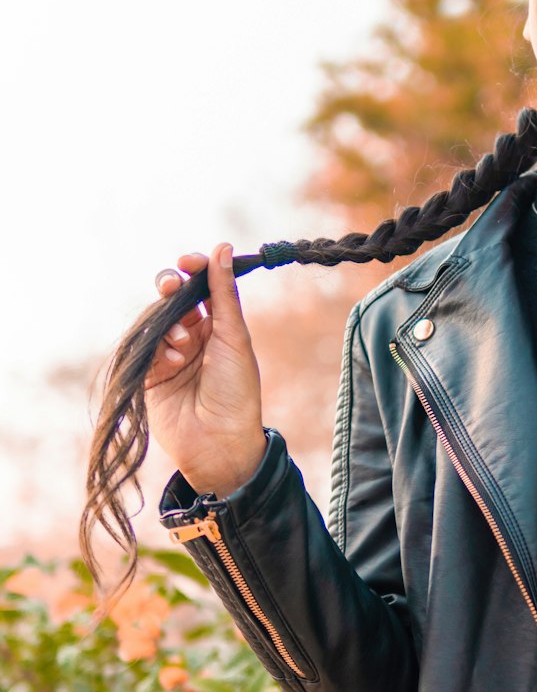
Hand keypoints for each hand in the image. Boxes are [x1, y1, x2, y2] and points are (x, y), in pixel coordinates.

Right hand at [146, 243, 266, 496]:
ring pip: (156, 322)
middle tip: (171, 286)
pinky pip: (143, 351)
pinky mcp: (150, 377)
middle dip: (169, 288)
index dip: (193, 271)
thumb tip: (221, 248)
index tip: (190, 261)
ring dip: (168, 326)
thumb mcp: (233, 337)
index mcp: (217, 327)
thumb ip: (222, 294)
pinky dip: (157, 350)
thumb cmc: (237, 391)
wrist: (220, 443)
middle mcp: (192, 338)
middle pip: (172, 300)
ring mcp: (169, 356)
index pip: (200, 288)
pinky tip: (173, 361)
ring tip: (184, 344)